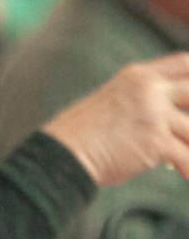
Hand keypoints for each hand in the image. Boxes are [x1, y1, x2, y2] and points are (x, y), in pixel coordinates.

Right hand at [42, 54, 188, 185]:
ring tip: (184, 155)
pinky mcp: (156, 141)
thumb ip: (140, 102)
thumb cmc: (80, 135)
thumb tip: (168, 120)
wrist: (62, 154)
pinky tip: (184, 175)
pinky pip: (187, 156)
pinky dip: (187, 168)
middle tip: (185, 129)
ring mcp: (154, 114)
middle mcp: (149, 90)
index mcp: (136, 76)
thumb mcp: (111, 102)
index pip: (184, 64)